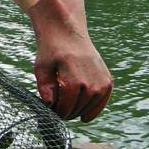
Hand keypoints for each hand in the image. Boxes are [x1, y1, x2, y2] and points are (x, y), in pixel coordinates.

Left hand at [27, 0, 112, 122]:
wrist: (67, 32)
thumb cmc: (51, 51)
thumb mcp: (41, 68)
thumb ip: (45, 88)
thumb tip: (50, 105)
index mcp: (74, 80)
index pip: (66, 108)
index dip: (56, 112)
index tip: (50, 111)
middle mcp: (91, 82)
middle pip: (77, 109)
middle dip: (66, 112)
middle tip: (57, 108)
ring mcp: (102, 82)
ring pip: (89, 108)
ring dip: (79, 111)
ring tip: (68, 107)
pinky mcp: (108, 80)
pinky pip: (102, 101)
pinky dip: (94, 109)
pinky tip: (85, 115)